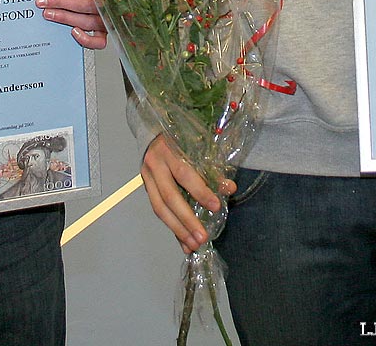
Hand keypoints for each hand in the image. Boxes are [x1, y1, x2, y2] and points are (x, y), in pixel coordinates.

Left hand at [36, 0, 107, 49]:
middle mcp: (109, 3)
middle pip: (82, 4)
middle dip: (58, 2)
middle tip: (42, 2)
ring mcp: (108, 19)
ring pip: (85, 21)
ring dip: (64, 17)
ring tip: (49, 13)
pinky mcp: (107, 31)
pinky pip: (99, 41)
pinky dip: (86, 39)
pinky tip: (73, 31)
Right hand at [140, 135, 235, 254]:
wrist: (153, 131)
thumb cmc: (181, 138)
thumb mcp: (197, 146)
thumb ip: (212, 168)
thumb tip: (229, 188)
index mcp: (168, 149)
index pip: (184, 174)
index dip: (200, 191)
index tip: (216, 206)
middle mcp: (154, 163)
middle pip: (169, 196)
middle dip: (187, 219)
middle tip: (202, 237)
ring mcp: (147, 177)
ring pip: (159, 208)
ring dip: (178, 229)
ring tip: (194, 245)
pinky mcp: (147, 187)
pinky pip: (159, 211)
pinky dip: (172, 228)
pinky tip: (183, 242)